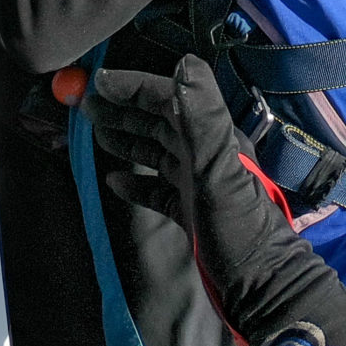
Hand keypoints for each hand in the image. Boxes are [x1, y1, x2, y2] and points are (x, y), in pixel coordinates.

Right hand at [83, 59, 345, 345]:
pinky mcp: (191, 212)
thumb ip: (202, 117)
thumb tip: (184, 62)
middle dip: (124, 110)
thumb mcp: (218, 168)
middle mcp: (204, 154)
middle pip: (159, 121)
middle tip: (84, 107)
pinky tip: (114, 182)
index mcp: (211, 136)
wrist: (261, 283)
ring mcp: (198, 183)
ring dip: (127, 140)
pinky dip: (136, 183)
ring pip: (157, 152)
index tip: (95, 83)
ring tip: (95, 135)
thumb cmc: (239, 226)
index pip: (168, 97)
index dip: (133, 87)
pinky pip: (158, 190)